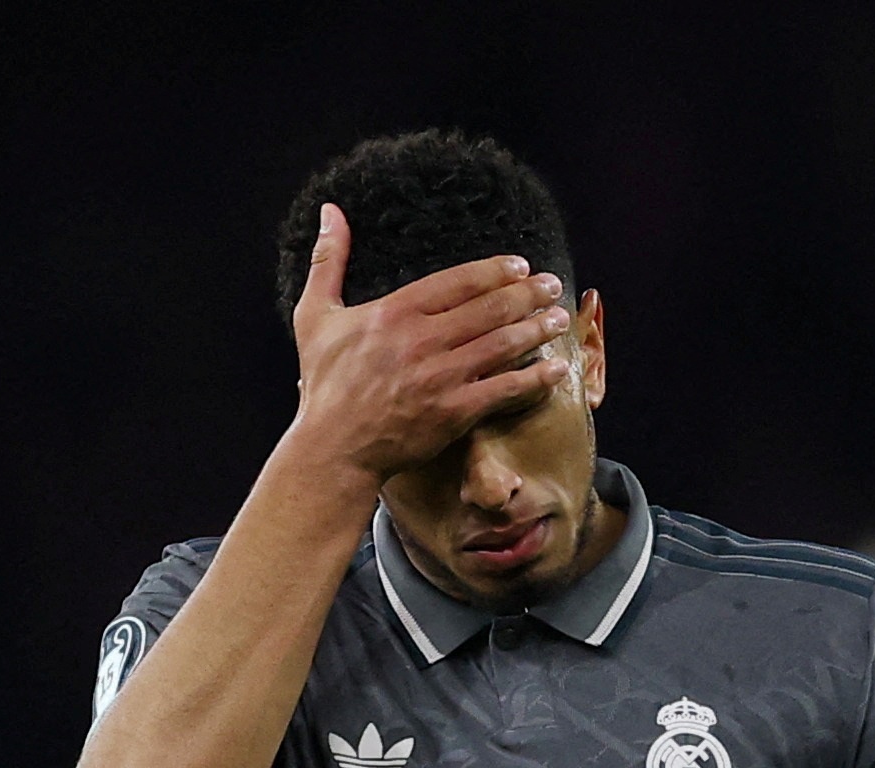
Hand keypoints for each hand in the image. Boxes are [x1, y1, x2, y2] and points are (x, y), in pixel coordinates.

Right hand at [289, 202, 572, 482]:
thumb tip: (330, 212)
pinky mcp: (454, 413)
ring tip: (560, 318)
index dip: (495, 270)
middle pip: (489, 308)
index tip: (520, 265)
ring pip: (503, 344)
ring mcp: (441, 377)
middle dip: (528, 294)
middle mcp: (422, 340)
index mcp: (395, 312)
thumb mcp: (314, 316)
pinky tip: (557, 369)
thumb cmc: (325, 384)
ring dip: (537, 328)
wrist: (334, 448)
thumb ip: (328, 261)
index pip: (458, 281)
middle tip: (552, 285)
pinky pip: (505, 389)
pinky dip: (535, 378)